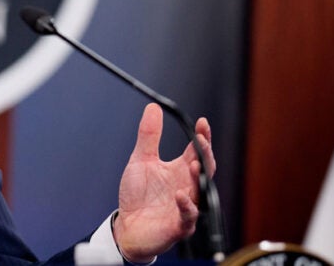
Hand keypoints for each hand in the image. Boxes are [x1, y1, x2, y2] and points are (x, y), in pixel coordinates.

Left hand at [114, 103, 214, 262]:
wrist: (127, 226)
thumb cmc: (138, 195)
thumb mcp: (141, 160)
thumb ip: (149, 136)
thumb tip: (154, 107)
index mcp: (180, 170)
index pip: (197, 150)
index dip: (202, 136)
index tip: (202, 122)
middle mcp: (187, 186)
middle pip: (205, 168)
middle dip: (206, 154)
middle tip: (202, 139)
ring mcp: (186, 206)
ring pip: (200, 191)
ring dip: (198, 177)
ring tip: (194, 163)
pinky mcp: (179, 225)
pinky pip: (188, 216)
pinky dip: (186, 205)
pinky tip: (180, 194)